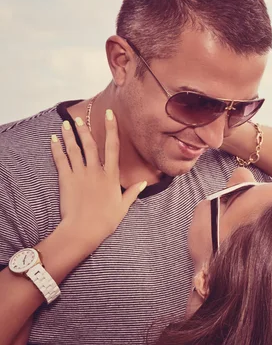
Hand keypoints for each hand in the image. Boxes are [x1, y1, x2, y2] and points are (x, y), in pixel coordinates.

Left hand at [50, 110, 146, 247]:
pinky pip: (60, 160)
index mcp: (111, 175)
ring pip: (74, 149)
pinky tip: (53, 139)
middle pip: (91, 144)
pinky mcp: (66, 180)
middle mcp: (96, 170)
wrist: (84, 229)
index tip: (109, 115)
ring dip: (70, 135)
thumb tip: (144, 183)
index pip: (113, 147)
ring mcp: (80, 174)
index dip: (111, 128)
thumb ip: (133, 192)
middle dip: (85, 129)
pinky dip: (56, 148)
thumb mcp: (123, 206)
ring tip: (66, 123)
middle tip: (80, 117)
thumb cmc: (106, 220)